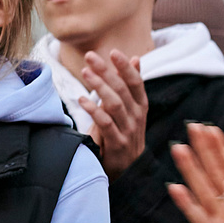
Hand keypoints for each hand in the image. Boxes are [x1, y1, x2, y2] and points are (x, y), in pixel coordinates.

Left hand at [77, 49, 148, 177]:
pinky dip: (93, 110)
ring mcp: (128, 131)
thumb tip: (135, 58)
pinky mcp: (117, 144)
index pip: (136, 82)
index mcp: (141, 106)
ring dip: (99, 86)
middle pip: (122, 90)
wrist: (127, 169)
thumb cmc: (124, 133)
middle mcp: (137, 117)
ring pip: (114, 104)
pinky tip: (81, 100)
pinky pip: (105, 123)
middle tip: (90, 57)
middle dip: (106, 71)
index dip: (125, 67)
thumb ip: (130, 85)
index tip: (113, 52)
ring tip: (85, 72)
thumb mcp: (129, 108)